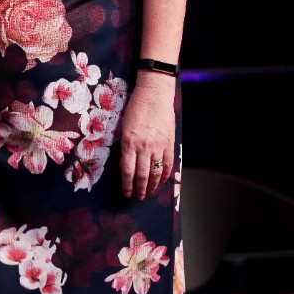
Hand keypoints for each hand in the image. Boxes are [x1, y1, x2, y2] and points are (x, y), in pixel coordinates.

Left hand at [119, 74, 176, 199]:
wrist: (154, 95)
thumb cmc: (135, 108)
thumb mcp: (123, 127)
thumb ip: (125, 147)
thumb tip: (124, 165)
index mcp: (130, 142)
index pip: (127, 170)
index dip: (126, 185)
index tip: (125, 193)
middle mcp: (145, 147)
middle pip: (142, 175)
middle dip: (139, 189)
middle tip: (137, 198)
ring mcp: (159, 146)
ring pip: (156, 172)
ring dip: (152, 185)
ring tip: (148, 193)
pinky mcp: (170, 143)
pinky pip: (168, 164)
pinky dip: (165, 175)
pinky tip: (161, 182)